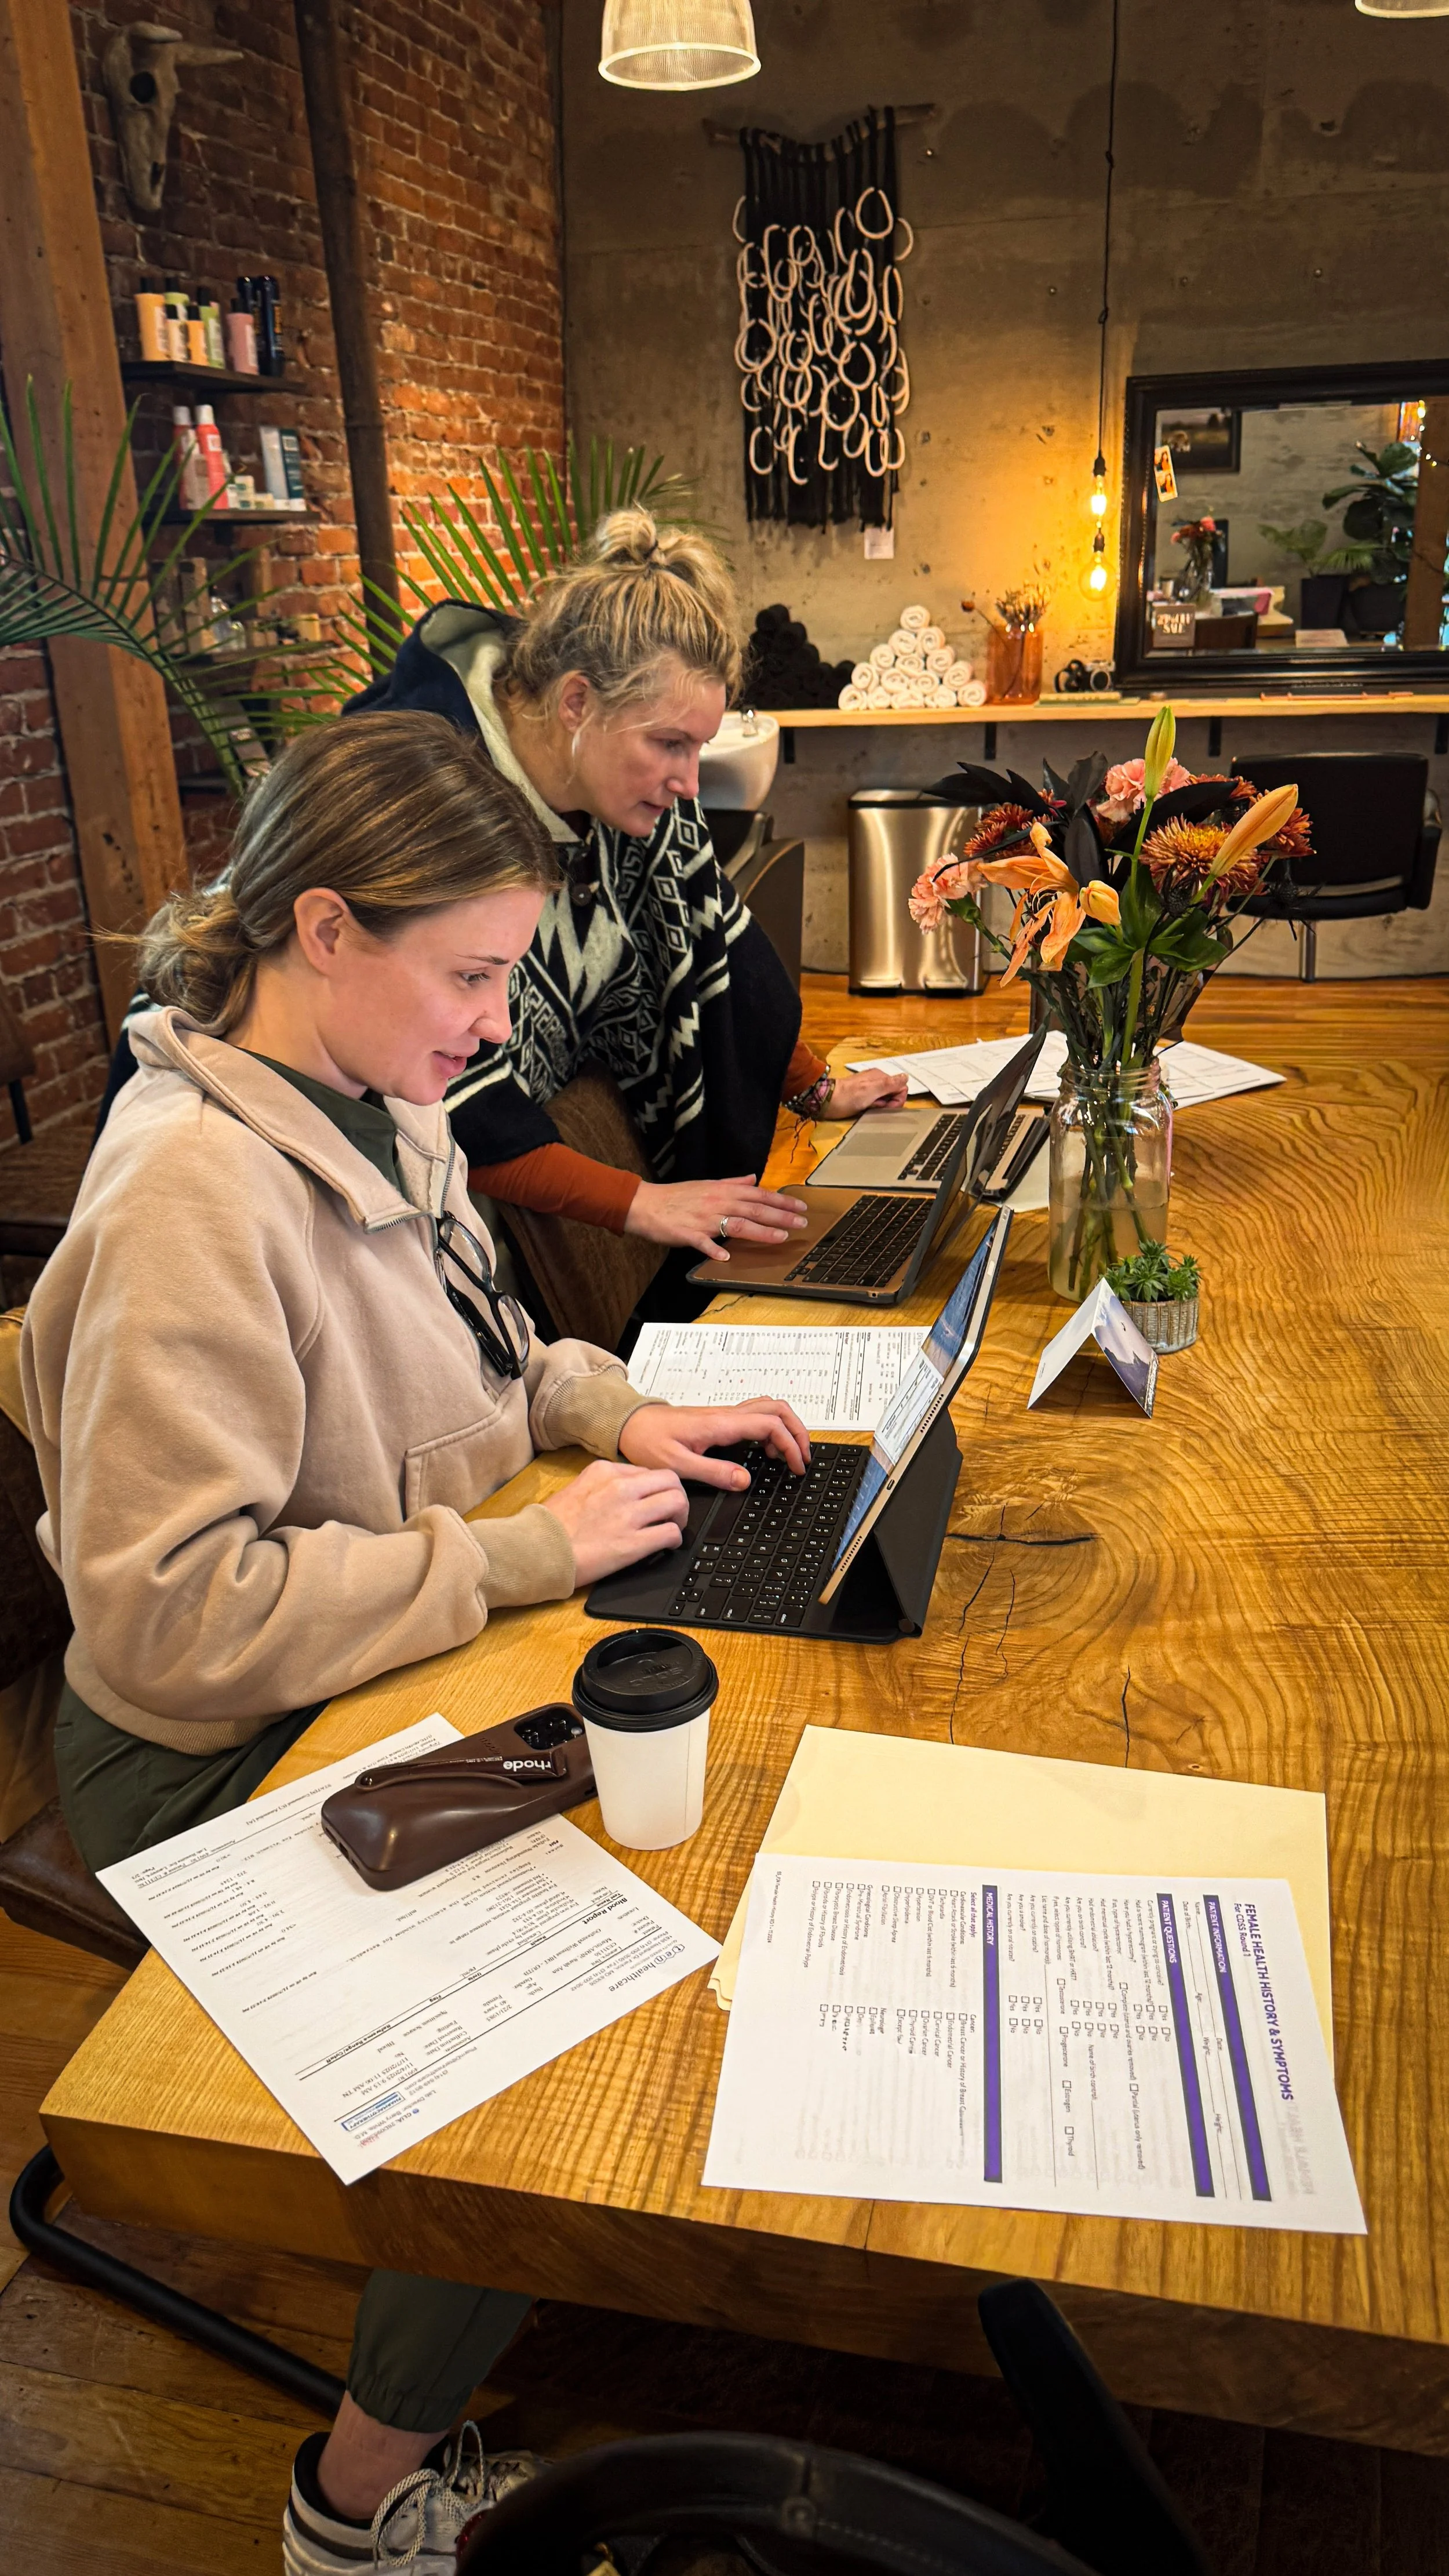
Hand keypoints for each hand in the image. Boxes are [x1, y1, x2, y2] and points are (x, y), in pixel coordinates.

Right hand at [541, 1458, 688, 1586]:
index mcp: (604, 1471)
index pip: (647, 1470)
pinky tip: (667, 1546)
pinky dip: (675, 1540)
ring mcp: (628, 1514)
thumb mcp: (576, 1489)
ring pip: (678, 1502)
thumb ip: (603, 1485)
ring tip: (673, 1526)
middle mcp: (620, 1487)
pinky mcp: (633, 1543)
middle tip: (673, 1511)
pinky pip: (671, 1533)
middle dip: (676, 1496)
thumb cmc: (549, 1526)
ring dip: (681, 1516)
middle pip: (670, 1480)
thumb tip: (626, 1492)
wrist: (536, 1551)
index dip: (655, 1487)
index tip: (654, 1499)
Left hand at [620, 1399, 810, 1489]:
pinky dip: (771, 1430)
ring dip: (786, 1428)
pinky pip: (756, 1416)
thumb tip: (744, 1480)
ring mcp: (725, 1414)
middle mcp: (727, 1414)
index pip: (770, 1425)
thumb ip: (713, 1472)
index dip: (790, 1445)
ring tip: (788, 1457)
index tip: (796, 1466)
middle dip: (798, 1431)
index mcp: (720, 1424)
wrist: (631, 1423)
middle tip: (803, 1459)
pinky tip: (766, 1451)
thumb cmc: (649, 1441)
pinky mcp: (721, 1419)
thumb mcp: (678, 1465)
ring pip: (769, 1408)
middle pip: (778, 1408)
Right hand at [623, 1174, 808, 1261]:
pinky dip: (714, 1248)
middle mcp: (717, 1202)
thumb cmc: (677, 1196)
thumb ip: (732, 1183)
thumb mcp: (707, 1185)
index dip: (781, 1201)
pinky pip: (703, 1242)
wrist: (646, 1204)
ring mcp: (703, 1218)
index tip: (801, 1207)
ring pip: (737, 1223)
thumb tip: (752, 1178)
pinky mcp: (687, 1233)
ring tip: (781, 1237)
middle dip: (781, 1216)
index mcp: (723, 1191)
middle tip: (802, 1223)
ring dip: (761, 1231)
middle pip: (754, 1209)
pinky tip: (727, 1256)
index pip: (759, 1195)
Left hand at [829, 1067, 908, 1117]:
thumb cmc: (848, 1096)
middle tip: (875, 1106)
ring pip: (885, 1100)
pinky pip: (875, 1103)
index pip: (901, 1087)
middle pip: (894, 1094)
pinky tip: (865, 1109)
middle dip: (889, 1104)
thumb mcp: (871, 1090)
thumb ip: (890, 1084)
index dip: (897, 1099)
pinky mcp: (863, 1097)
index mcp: (880, 1077)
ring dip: (881, 1107)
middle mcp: (876, 1081)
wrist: (826, 1101)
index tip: (887, 1106)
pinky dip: (873, 1107)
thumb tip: (906, 1076)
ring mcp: (869, 1089)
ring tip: (869, 1107)